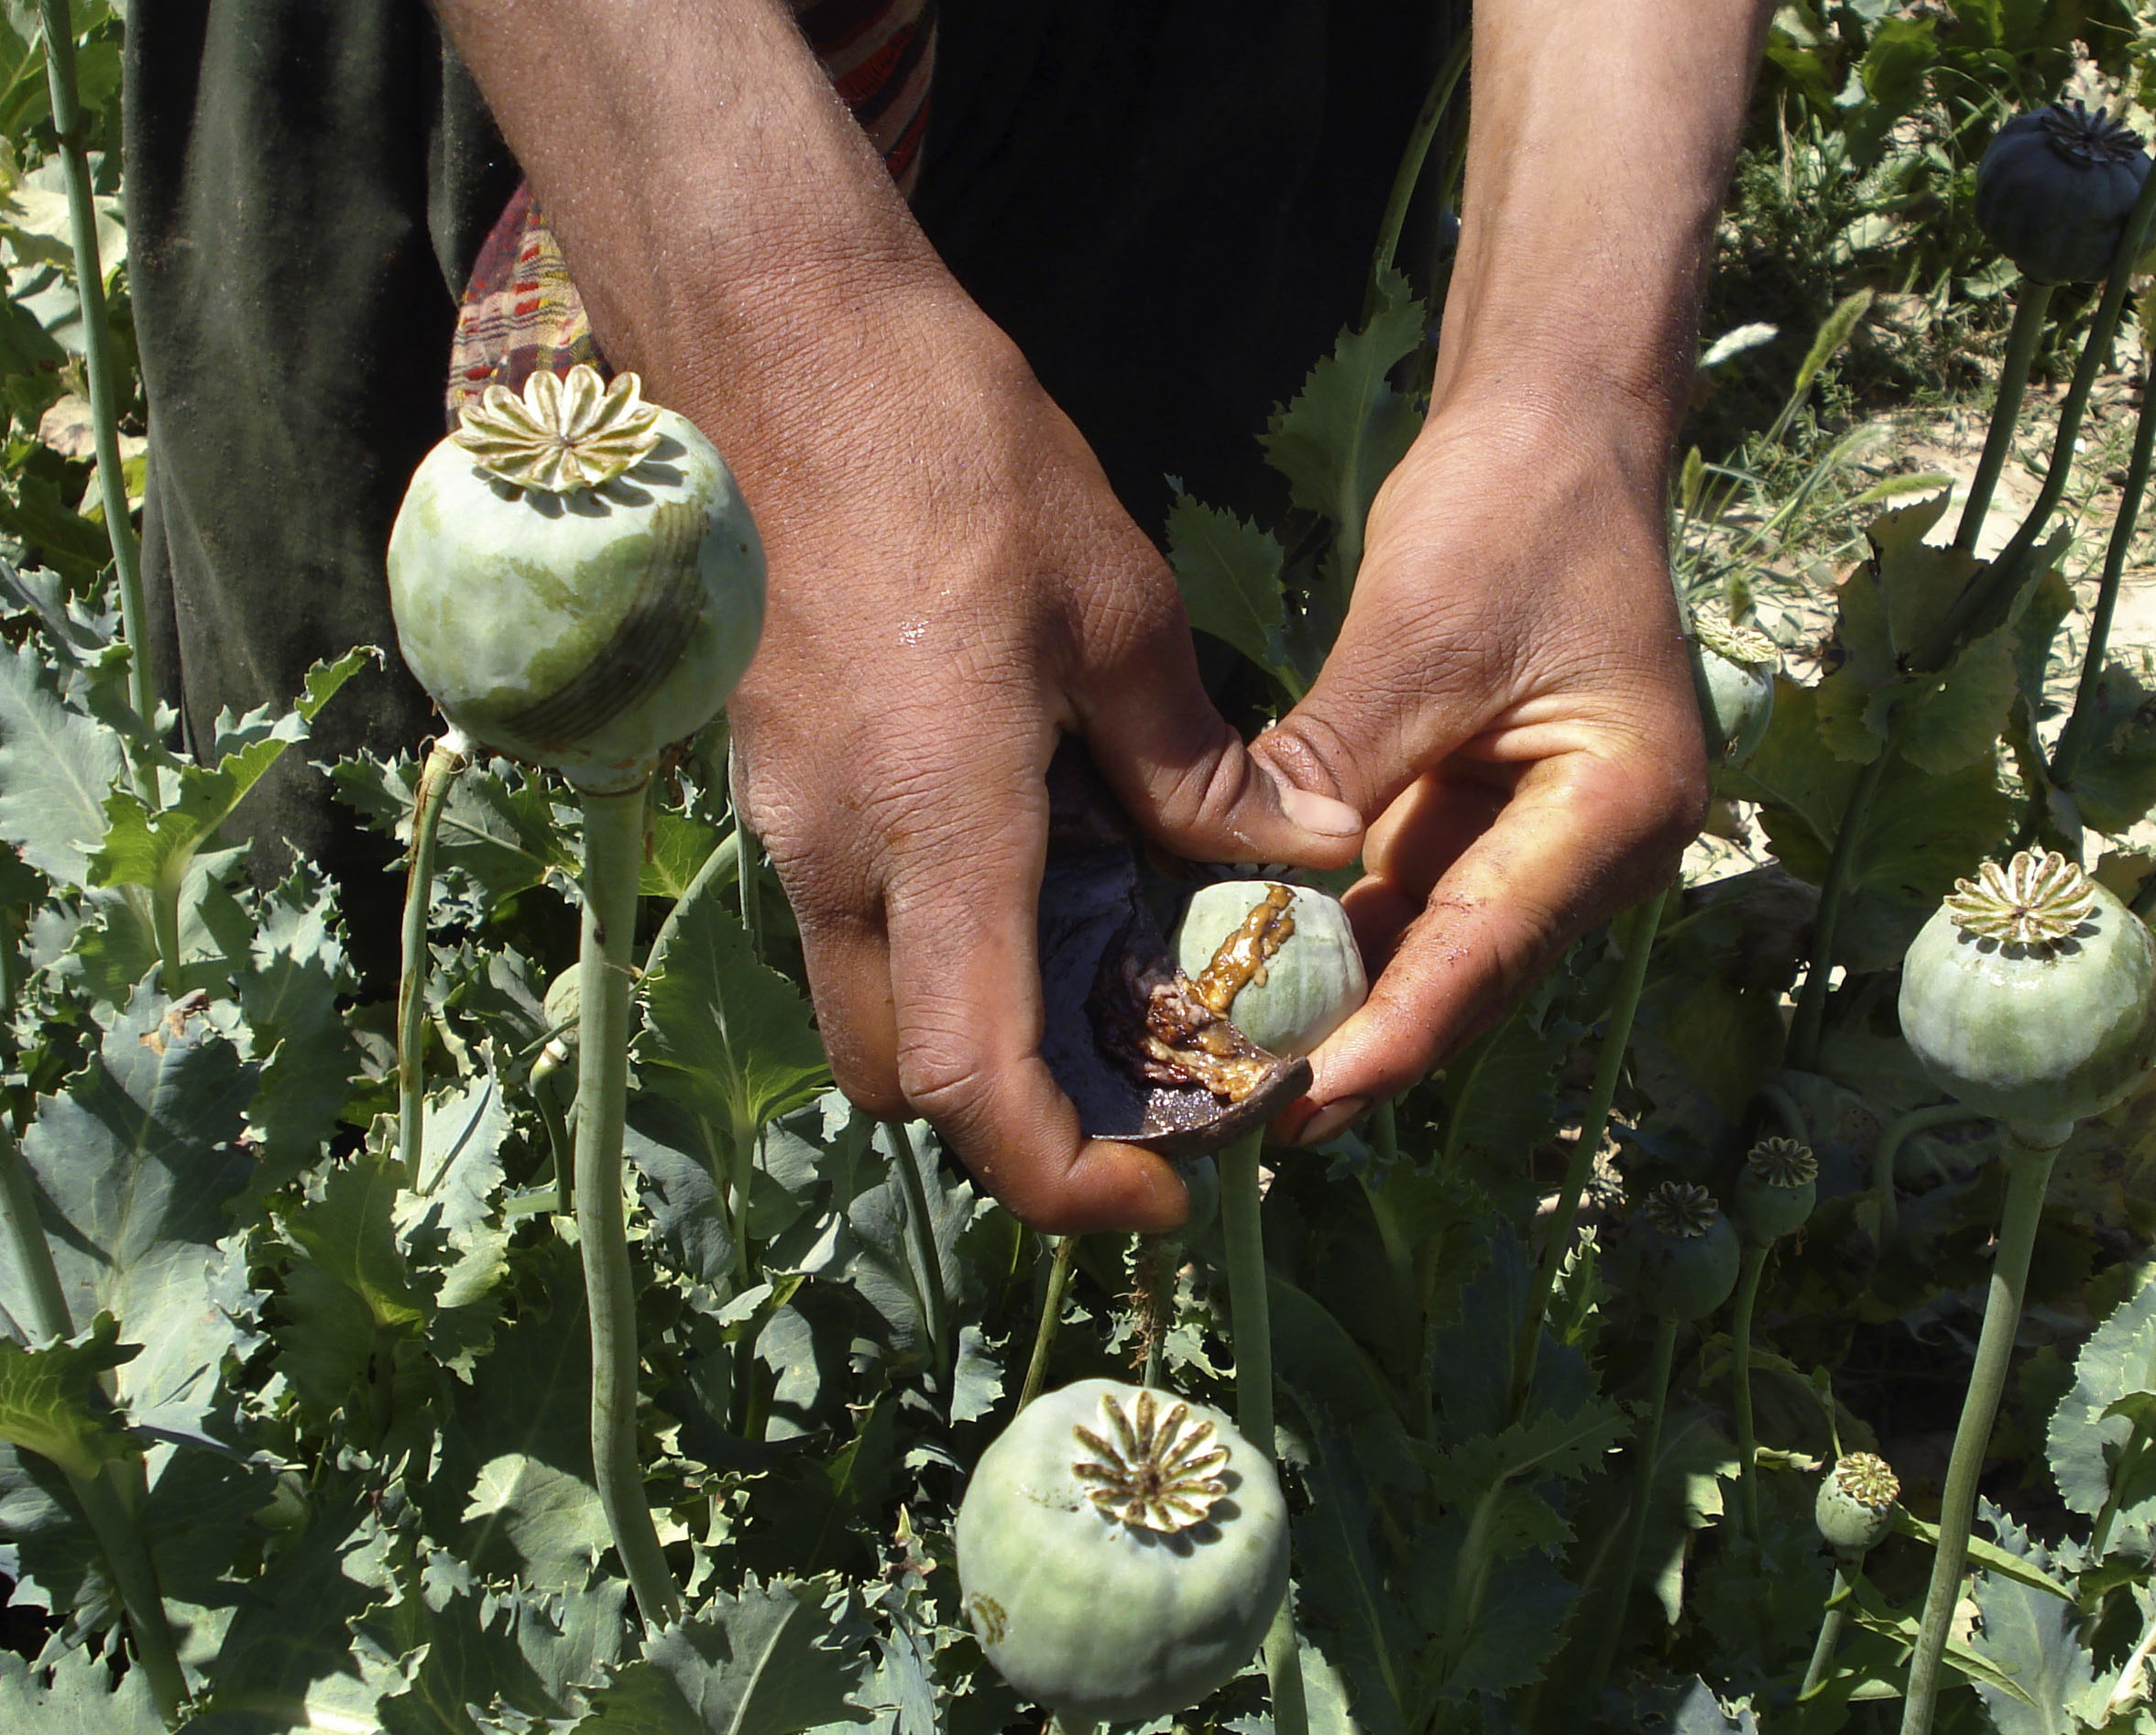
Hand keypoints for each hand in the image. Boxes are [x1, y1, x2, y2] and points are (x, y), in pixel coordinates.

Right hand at [724, 307, 1363, 1231]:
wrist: (776, 345)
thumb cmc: (954, 456)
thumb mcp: (1117, 610)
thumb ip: (1198, 767)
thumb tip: (1299, 857)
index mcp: (937, 830)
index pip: (973, 1086)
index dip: (1064, 1180)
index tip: (1161, 1194)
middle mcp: (836, 858)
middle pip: (909, 1083)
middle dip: (1020, 1122)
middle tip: (1142, 1079)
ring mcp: (782, 824)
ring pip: (869, 1007)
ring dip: (977, 1034)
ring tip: (1104, 973)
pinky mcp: (771, 782)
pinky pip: (851, 921)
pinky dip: (941, 947)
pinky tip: (1033, 867)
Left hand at [1254, 385, 1708, 1140]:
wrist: (1554, 433)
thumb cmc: (1512, 511)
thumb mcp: (1420, 633)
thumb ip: (1338, 763)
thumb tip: (1246, 885)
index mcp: (1623, 808)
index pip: (1490, 946)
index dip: (1393, 1032)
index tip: (1303, 1102)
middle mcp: (1600, 851)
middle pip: (1467, 973)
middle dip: (1359, 1042)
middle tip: (1244, 1117)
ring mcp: (1546, 843)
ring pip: (1434, 953)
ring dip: (1342, 1007)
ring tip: (1234, 1077)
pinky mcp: (1488, 822)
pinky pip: (1410, 906)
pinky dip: (1339, 941)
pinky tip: (1254, 984)